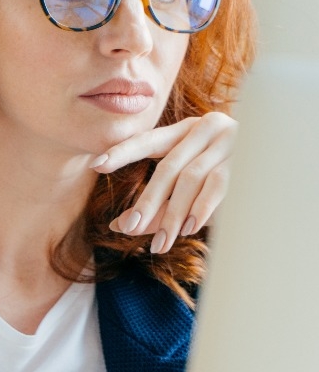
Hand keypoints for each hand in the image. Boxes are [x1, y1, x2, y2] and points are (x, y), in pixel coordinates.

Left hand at [90, 112, 236, 253]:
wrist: (275, 160)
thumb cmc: (222, 174)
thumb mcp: (186, 183)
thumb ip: (157, 202)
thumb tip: (120, 226)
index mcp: (184, 130)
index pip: (147, 140)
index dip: (121, 152)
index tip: (95, 165)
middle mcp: (204, 129)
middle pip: (168, 168)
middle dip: (148, 201)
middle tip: (130, 228)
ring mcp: (228, 143)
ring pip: (191, 180)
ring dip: (174, 214)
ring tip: (161, 242)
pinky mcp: (246, 161)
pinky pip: (219, 185)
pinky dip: (202, 207)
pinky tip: (190, 228)